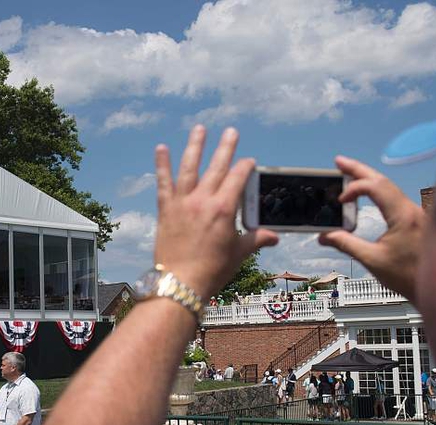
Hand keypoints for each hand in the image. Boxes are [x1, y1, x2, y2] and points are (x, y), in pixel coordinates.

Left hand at [154, 126, 278, 299]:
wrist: (180, 283)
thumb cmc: (212, 270)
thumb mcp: (239, 254)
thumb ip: (256, 240)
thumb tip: (273, 237)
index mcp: (224, 209)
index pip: (239, 179)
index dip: (246, 167)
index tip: (249, 162)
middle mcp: (203, 200)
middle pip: (217, 167)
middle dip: (226, 148)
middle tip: (231, 132)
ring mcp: (183, 203)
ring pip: (190, 167)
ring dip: (196, 146)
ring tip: (200, 129)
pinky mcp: (166, 209)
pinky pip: (163, 183)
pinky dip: (162, 165)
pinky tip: (161, 148)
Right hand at [318, 156, 425, 303]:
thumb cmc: (409, 277)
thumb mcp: (372, 260)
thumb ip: (346, 244)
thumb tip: (324, 236)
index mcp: (403, 216)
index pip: (376, 187)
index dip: (355, 188)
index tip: (340, 201)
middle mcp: (412, 210)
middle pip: (383, 180)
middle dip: (359, 170)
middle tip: (339, 161)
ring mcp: (416, 213)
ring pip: (390, 187)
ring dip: (369, 179)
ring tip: (349, 173)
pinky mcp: (416, 220)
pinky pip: (395, 197)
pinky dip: (378, 191)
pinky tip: (368, 192)